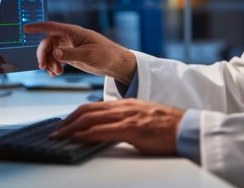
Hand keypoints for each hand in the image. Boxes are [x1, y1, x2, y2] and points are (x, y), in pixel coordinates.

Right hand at [23, 21, 136, 84]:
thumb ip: (71, 54)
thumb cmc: (106, 54)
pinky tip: (55, 74)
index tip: (25, 28)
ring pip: (51, 52)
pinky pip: (56, 59)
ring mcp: (69, 47)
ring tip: (55, 73)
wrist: (115, 63)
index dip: (37, 27)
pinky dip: (53, 66)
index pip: (52, 27)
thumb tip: (56, 54)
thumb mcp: (89, 55)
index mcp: (73, 32)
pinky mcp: (71, 56)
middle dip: (43, 54)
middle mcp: (69, 38)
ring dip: (49, 62)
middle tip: (43, 66)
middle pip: (48, 42)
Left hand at [50, 99, 184, 155]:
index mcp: (126, 104)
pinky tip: (76, 139)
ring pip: (91, 118)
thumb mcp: (144, 118)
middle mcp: (124, 106)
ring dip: (71, 128)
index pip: (94, 106)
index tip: (64, 123)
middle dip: (68, 121)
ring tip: (59, 136)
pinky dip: (85, 135)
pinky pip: (102, 131)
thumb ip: (127, 120)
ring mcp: (127, 116)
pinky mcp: (132, 129)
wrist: (188, 128)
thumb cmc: (169, 127)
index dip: (76, 114)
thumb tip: (110, 129)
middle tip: (55, 131)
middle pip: (87, 110)